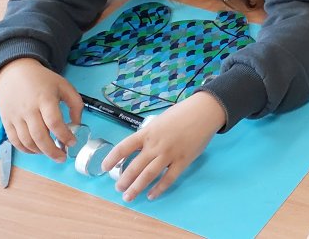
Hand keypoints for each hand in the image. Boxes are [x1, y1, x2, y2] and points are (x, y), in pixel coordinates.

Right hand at [0, 57, 82, 162]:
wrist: (15, 72)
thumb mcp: (65, 86)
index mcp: (45, 99)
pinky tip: (37, 150)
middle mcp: (28, 109)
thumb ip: (76, 104)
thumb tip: (77, 124)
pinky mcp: (6, 121)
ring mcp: (15, 116)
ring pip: (27, 141)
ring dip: (40, 152)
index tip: (73, 142)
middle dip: (52, 151)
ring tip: (52, 153)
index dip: (64, 136)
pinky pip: (15, 141)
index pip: (54, 122)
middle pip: (39, 136)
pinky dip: (26, 150)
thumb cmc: (43, 80)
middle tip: (62, 157)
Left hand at [102, 91, 224, 200]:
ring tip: (128, 196)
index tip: (104, 168)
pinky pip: (168, 178)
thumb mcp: (159, 121)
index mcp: (148, 133)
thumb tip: (139, 149)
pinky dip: (159, 188)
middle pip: (134, 166)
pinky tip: (151, 195)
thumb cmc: (181, 114)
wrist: (204, 112)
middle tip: (118, 188)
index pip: (124, 147)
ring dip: (137, 187)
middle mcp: (155, 145)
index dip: (112, 158)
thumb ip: (149, 135)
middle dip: (124, 180)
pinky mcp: (183, 161)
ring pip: (149, 175)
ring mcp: (169, 154)